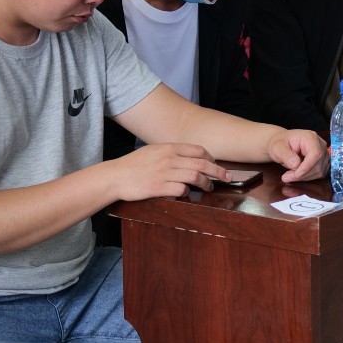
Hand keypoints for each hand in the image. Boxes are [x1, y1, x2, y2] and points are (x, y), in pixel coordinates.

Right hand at [108, 143, 228, 200]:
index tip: (216, 164)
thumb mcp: (153, 151)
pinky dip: (188, 192)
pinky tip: (188, 194)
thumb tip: (189, 158)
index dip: (211, 158)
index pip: (198, 150)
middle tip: (227, 177)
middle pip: (202, 164)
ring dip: (206, 183)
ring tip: (209, 188)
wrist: (114, 176)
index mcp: (168, 147)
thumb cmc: (133, 165)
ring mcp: (164, 173)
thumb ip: (171, 152)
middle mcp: (168, 158)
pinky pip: (181, 189)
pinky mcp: (158, 187)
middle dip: (218, 171)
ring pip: (195, 176)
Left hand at [266, 128, 328, 182]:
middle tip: (286, 177)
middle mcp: (320, 144)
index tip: (295, 175)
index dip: (307, 166)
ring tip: (289, 175)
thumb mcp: (277, 147)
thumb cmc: (280, 143)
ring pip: (319, 172)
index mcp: (310, 137)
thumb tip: (296, 165)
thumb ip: (285, 155)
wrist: (283, 144)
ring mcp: (323, 154)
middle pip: (317, 165)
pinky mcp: (323, 162)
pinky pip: (319, 174)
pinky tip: (297, 174)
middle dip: (302, 175)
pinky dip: (307, 177)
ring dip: (303, 177)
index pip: (315, 154)